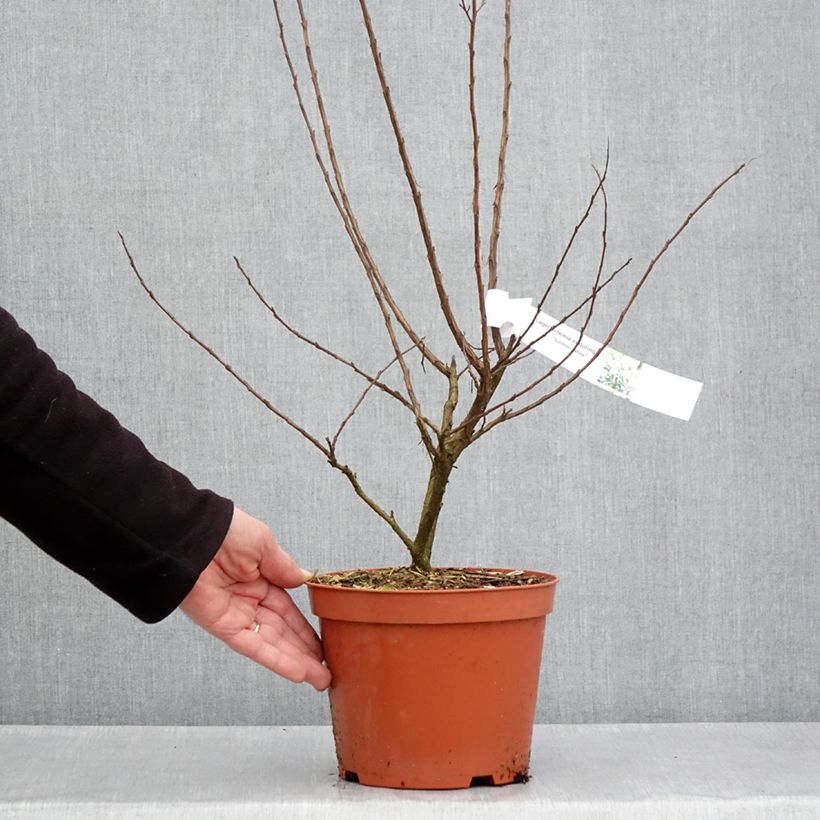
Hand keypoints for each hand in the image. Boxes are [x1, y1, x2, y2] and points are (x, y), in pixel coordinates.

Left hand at [180, 506, 330, 690]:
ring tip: (320, 679)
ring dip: (296, 662)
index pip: (288, 611)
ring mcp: (237, 615)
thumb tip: (304, 579)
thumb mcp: (264, 545)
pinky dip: (275, 659)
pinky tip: (296, 672)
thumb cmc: (226, 532)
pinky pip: (253, 646)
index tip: (323, 644)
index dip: (306, 629)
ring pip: (272, 644)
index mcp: (260, 578)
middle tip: (326, 672)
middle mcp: (249, 600)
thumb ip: (284, 568)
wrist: (192, 537)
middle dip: (305, 652)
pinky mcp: (223, 627)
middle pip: (283, 632)